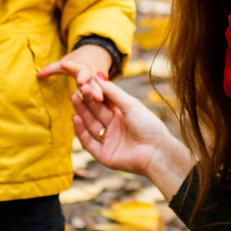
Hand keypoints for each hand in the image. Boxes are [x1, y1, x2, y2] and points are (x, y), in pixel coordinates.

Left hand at [36, 44, 113, 100]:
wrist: (96, 56)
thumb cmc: (76, 63)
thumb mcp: (64, 65)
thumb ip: (52, 70)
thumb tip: (37, 75)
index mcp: (80, 67)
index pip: (74, 67)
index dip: (69, 67)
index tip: (65, 65)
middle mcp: (92, 74)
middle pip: (90, 79)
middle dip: (89, 84)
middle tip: (84, 87)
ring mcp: (100, 82)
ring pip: (100, 88)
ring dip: (100, 93)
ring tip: (99, 99)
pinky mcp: (106, 89)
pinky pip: (109, 95)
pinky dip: (111, 101)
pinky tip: (113, 108)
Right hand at [66, 79, 194, 194]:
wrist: (156, 151)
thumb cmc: (148, 125)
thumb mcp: (131, 105)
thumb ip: (113, 92)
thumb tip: (98, 75)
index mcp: (121, 115)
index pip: (103, 102)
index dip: (94, 93)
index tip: (84, 82)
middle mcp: (113, 128)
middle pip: (95, 112)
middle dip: (85, 101)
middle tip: (75, 89)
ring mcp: (108, 141)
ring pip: (90, 125)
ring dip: (81, 112)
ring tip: (73, 98)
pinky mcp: (103, 155)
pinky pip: (89, 142)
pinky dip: (81, 131)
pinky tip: (76, 118)